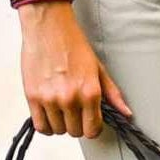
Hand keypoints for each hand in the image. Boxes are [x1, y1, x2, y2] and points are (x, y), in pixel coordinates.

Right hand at [18, 0, 132, 136]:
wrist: (48, 27)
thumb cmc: (72, 44)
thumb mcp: (98, 68)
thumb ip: (113, 94)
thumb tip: (127, 113)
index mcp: (90, 92)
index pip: (92, 130)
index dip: (92, 127)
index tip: (88, 121)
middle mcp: (70, 99)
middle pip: (75, 132)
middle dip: (76, 124)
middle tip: (74, 111)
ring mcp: (50, 99)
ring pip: (57, 130)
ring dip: (60, 123)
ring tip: (60, 108)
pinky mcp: (32, 97)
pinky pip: (40, 126)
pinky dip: (45, 124)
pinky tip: (48, 113)